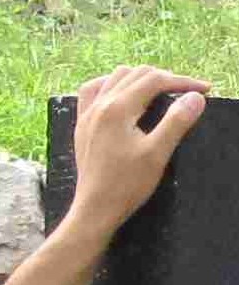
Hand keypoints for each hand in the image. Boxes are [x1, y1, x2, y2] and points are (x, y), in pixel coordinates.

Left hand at [69, 65, 208, 238]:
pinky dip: (111, 85)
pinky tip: (121, 94)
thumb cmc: (126, 185)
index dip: (183, 81)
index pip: (155, 80)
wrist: (95, 210)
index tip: (204, 90)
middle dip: (165, 78)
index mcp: (117, 109)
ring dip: (140, 78)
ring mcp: (87, 115)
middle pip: (136, 74)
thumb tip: (195, 97)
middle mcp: (99, 106)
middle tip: (186, 92)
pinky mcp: (82, 126)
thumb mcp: (157, 154)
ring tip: (160, 90)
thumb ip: (177, 121)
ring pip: (115, 77)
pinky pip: (93, 91)